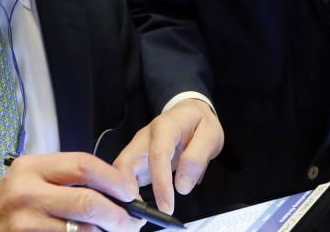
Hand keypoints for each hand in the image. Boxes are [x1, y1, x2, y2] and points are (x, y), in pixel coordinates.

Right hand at [0, 152, 141, 231]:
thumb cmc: (15, 204)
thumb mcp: (33, 180)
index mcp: (32, 167)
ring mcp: (23, 223)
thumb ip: (68, 179)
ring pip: (83, 230)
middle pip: (87, 202)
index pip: (84, 165)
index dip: (114, 179)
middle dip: (118, 215)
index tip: (130, 192)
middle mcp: (25, 192)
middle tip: (132, 221)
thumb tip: (118, 189)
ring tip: (115, 231)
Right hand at [114, 99, 223, 214]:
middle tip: (138, 215)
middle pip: (126, 163)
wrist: (190, 113)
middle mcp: (144, 137)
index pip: (158, 155)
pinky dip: (125, 193)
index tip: (167, 207)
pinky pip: (124, 177)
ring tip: (135, 215)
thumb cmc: (200, 124)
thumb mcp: (210, 136)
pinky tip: (134, 208)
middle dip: (126, 190)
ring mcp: (137, 148)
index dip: (160, 183)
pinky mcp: (135, 160)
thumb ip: (196, 159)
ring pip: (119, 172)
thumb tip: (181, 187)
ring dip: (122, 194)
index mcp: (164, 126)